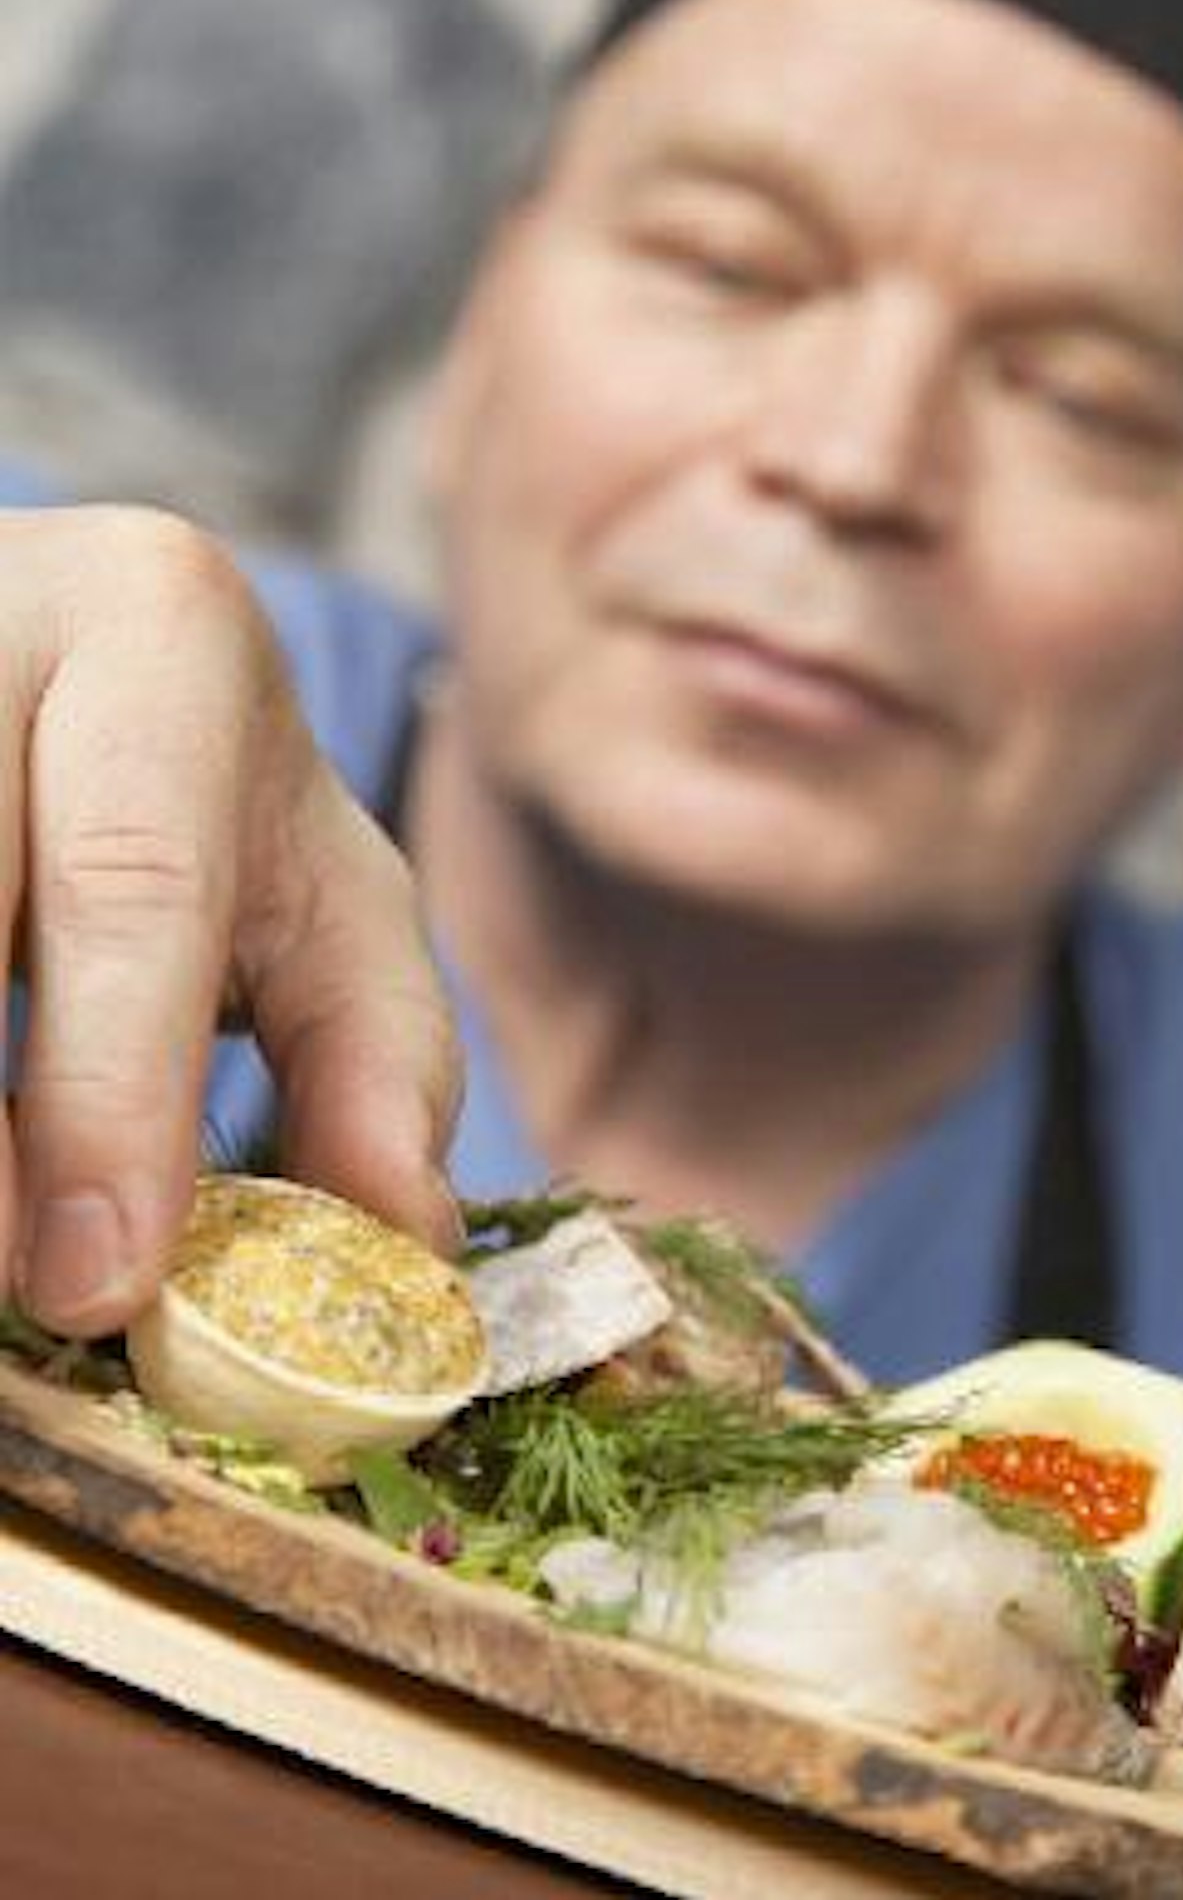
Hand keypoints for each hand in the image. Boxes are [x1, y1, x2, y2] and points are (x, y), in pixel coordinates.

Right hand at [0, 506, 462, 1336]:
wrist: (40, 644)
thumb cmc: (198, 797)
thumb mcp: (317, 891)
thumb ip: (375, 1053)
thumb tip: (401, 1237)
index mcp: (161, 629)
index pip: (135, 876)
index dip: (112, 1093)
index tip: (99, 1281)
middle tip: (28, 1295)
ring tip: (1, 1237)